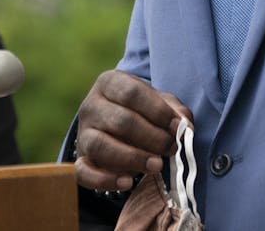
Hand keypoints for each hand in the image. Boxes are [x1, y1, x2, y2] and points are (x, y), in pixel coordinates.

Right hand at [73, 70, 192, 192]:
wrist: (113, 126)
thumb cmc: (141, 111)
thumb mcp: (158, 103)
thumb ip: (174, 111)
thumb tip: (185, 127)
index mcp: (109, 82)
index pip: (132, 93)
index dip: (158, 111)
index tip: (177, 127)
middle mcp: (91, 105)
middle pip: (121, 121)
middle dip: (152, 137)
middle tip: (171, 149)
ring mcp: (83, 133)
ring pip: (101, 146)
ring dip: (133, 158)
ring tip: (156, 166)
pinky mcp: (79, 159)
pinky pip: (84, 172)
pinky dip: (105, 180)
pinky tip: (128, 182)